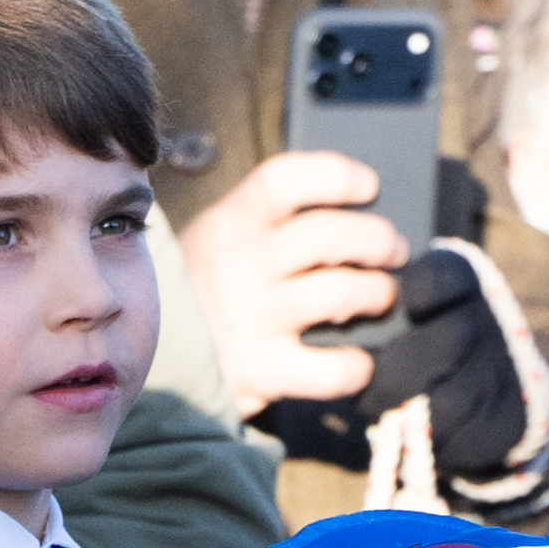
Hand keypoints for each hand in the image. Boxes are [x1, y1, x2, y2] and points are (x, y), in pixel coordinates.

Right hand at [177, 153, 407, 419]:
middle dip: (377, 239)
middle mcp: (238, 267)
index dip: (336, 175)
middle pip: (327, 235)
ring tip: (380, 296)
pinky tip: (357, 361)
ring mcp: (250, 320)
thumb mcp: (217, 243)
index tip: (367, 185)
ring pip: (340, 293)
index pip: (283, 180)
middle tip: (391, 250)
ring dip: (377, 292)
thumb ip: (267, 224)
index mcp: (227, 225)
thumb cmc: (203, 292)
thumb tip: (354, 214)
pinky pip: (331, 370)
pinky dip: (357, 366)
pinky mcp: (261, 372)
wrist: (156, 364)